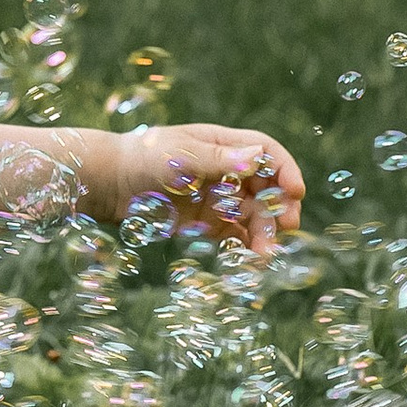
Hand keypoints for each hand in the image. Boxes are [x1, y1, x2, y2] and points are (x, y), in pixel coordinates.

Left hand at [105, 124, 304, 256]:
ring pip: (254, 216)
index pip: (267, 154)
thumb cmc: (143, 158)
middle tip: (287, 227)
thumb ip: (218, 160)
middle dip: (280, 207)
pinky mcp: (208, 223)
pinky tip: (250, 261)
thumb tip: (256, 156)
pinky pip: (235, 236)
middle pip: (267, 188)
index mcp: (224, 145)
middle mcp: (227, 171)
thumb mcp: (180, 155)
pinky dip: (245, 248)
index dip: (286, 170)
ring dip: (264, 234)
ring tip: (265, 255)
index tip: (296, 191)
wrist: (110, 184)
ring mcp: (219, 198)